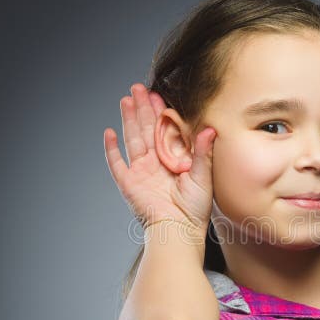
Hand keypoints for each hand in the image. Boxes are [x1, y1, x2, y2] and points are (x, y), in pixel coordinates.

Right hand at [103, 83, 216, 236]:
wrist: (179, 231)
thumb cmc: (195, 209)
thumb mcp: (203, 176)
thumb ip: (203, 152)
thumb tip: (210, 128)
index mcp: (173, 160)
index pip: (165, 130)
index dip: (161, 112)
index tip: (160, 95)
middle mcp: (156, 163)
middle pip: (146, 129)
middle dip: (142, 108)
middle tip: (138, 87)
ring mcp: (140, 172)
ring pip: (132, 138)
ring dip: (128, 118)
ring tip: (126, 99)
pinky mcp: (128, 183)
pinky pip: (116, 163)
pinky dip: (111, 148)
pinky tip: (109, 132)